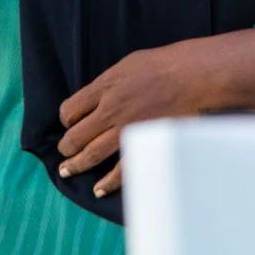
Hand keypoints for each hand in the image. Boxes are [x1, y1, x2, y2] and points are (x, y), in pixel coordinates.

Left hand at [56, 28, 254, 198]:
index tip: (69, 123)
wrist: (190, 76)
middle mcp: (110, 110)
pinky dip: (108, 182)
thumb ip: (107, 83)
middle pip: (76, 135)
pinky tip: (99, 189)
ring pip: (92, 154)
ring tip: (67, 170)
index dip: (66, 119)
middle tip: (64, 151)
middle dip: (66, 146)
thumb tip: (95, 97)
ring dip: (77, 165)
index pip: (69, 109)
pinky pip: (121, 169)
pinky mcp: (143, 144)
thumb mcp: (125, 65)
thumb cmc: (161, 65)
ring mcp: (126, 129)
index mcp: (104, 87)